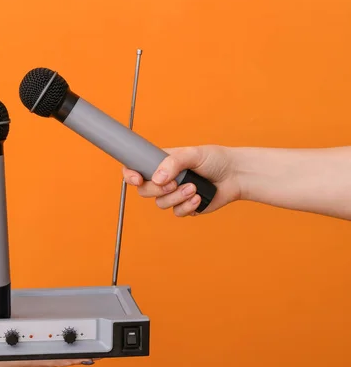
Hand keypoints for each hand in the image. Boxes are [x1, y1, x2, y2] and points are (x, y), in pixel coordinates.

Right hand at [122, 145, 241, 216]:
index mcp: (160, 162)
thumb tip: (157, 178)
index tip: (137, 179)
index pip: (135, 168)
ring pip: (160, 203)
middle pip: (144, 190)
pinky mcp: (185, 207)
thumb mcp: (193, 154)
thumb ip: (173, 163)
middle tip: (174, 183)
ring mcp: (173, 194)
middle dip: (157, 189)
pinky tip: (198, 197)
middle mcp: (164, 179)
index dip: (130, 175)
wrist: (236, 175)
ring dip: (176, 197)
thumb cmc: (215, 159)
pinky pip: (176, 212)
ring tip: (193, 188)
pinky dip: (187, 206)